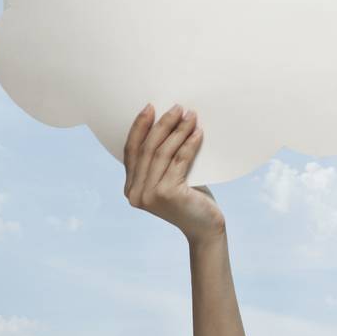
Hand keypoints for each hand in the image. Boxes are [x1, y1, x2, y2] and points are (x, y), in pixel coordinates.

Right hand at [123, 103, 223, 243]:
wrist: (205, 228)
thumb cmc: (190, 199)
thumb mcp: (171, 178)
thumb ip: (162, 160)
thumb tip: (169, 122)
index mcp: (131, 188)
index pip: (131, 151)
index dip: (139, 127)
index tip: (150, 107)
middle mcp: (135, 193)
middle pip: (148, 149)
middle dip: (163, 124)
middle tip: (177, 107)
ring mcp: (149, 195)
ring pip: (163, 153)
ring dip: (178, 130)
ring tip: (191, 116)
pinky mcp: (167, 194)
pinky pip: (179, 160)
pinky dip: (189, 144)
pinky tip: (198, 133)